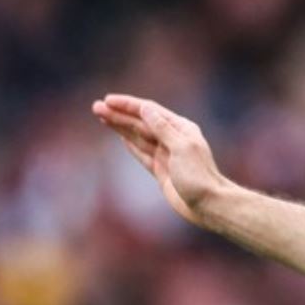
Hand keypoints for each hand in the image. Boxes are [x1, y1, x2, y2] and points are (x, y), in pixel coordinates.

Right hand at [92, 93, 224, 225]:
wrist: (208, 204)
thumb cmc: (199, 176)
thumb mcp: (181, 148)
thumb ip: (162, 129)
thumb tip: (146, 109)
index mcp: (181, 128)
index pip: (149, 111)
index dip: (128, 105)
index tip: (108, 100)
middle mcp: (173, 138)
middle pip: (140, 123)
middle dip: (118, 115)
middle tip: (96, 107)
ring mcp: (165, 154)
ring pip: (138, 137)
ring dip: (120, 127)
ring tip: (101, 117)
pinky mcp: (161, 169)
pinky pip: (142, 153)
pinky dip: (130, 144)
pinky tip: (120, 137)